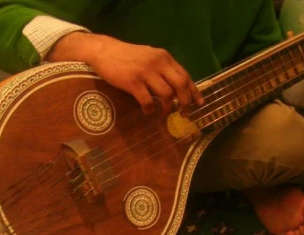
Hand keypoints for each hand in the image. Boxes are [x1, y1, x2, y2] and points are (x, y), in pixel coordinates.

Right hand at [51, 32, 203, 114]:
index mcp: (164, 57)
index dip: (194, 91)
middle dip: (186, 101)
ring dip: (168, 108)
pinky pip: (147, 101)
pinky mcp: (133, 82)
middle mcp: (158, 62)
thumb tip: (178, 89)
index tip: (200, 104)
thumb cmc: (128, 57)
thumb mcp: (150, 58)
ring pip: (166, 94)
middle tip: (184, 113)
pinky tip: (147, 113)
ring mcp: (145, 72)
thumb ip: (163, 70)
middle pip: (180, 84)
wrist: (104, 51)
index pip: (185, 75)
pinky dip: (150, 110)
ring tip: (165, 114)